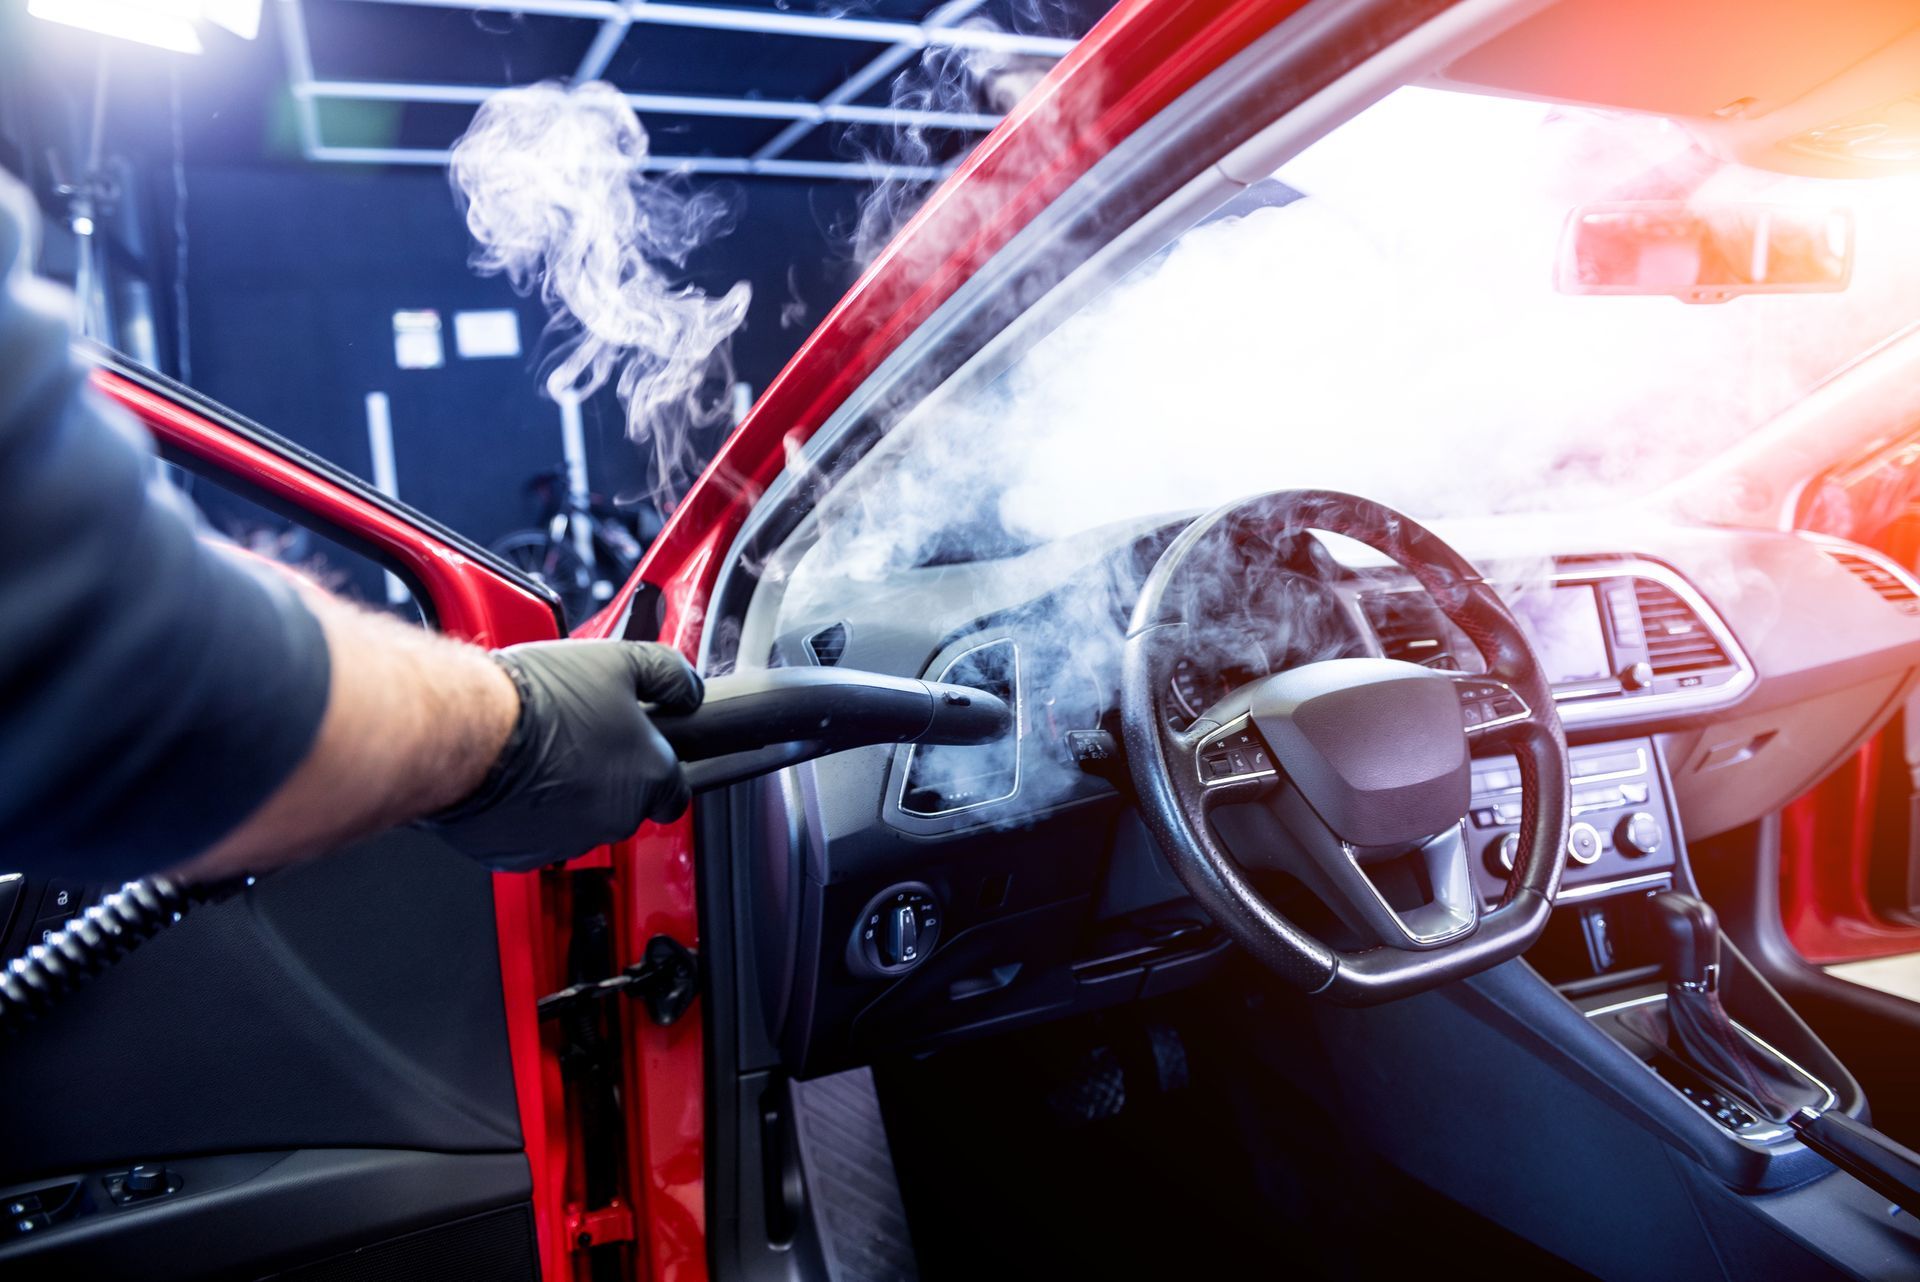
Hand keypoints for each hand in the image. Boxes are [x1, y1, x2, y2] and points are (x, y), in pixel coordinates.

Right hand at [424, 640, 703, 870]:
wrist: (467, 731)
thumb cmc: (538, 700)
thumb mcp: (619, 662)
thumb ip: (667, 675)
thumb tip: (688, 689)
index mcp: (648, 776)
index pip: (677, 791)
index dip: (662, 769)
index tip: (644, 753)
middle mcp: (615, 818)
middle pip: (627, 805)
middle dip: (609, 776)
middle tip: (579, 738)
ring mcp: (569, 841)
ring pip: (580, 821)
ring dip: (569, 794)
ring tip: (541, 752)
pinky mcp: (521, 853)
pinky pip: (534, 836)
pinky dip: (529, 813)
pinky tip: (513, 778)